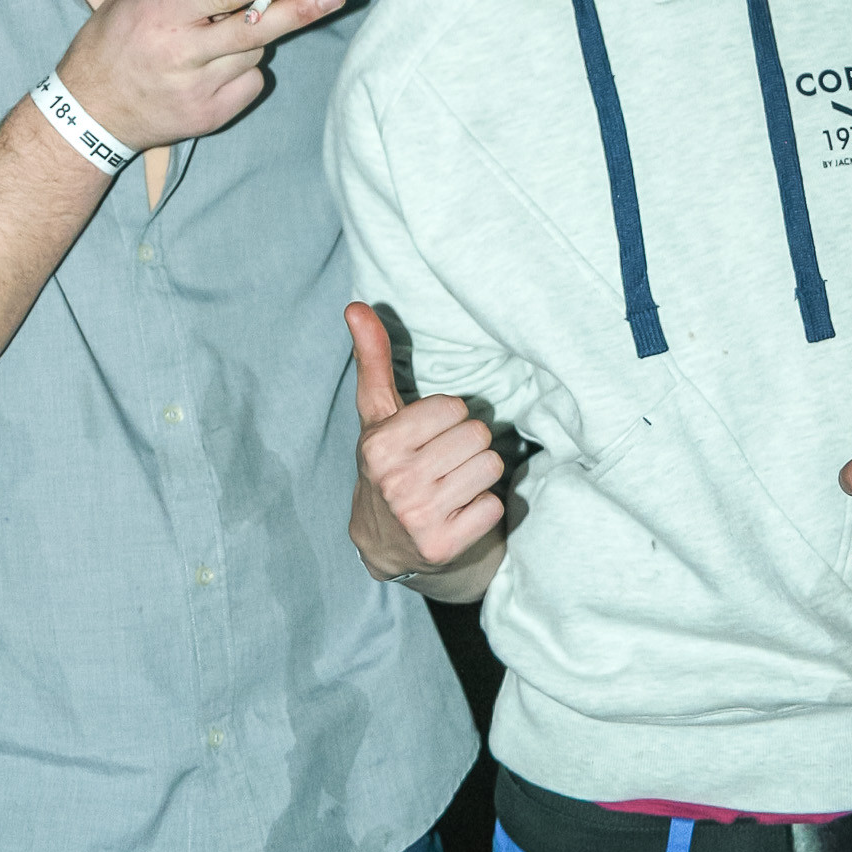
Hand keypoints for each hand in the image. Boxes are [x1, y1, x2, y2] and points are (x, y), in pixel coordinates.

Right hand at [55, 0, 343, 151]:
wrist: (89, 113)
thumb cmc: (111, 42)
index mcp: (161, 16)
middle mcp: (182, 54)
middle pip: (256, 31)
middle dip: (301, 11)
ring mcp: (199, 91)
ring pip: (255, 54)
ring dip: (251, 40)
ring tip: (214, 40)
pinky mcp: (210, 117)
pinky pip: (251, 83)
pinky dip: (243, 69)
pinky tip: (212, 69)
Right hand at [346, 301, 504, 578]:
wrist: (385, 545)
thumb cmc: (389, 464)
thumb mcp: (378, 415)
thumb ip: (373, 360)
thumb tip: (356, 306)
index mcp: (379, 444)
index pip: (454, 407)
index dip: (448, 419)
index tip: (428, 437)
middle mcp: (396, 481)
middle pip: (477, 436)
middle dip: (467, 446)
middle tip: (442, 464)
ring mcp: (419, 517)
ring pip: (491, 467)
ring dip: (478, 475)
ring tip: (452, 486)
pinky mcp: (444, 545)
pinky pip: (494, 505)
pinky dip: (482, 508)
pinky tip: (457, 514)